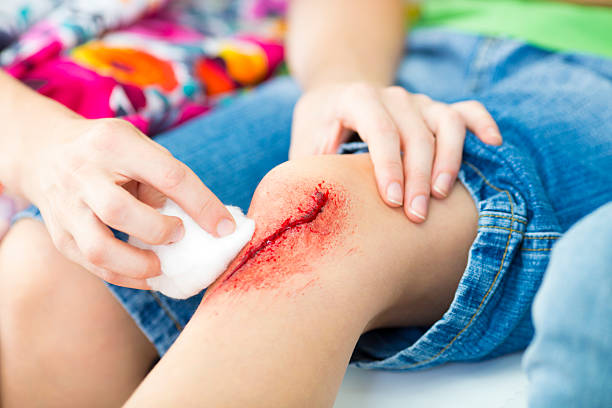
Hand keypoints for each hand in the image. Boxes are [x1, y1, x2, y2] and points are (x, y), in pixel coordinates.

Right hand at [21, 118, 235, 288]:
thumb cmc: (109, 152)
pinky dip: (126, 277)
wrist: (44, 151)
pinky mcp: (60, 234)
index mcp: (115, 143)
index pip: (167, 175)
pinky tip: (148, 275)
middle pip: (120, 211)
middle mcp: (83, 173)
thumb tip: (205, 222)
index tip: (225, 228)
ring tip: (162, 265)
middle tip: (179, 235)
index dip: (202, 205)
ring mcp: (66, 207)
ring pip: (99, 248)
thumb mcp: (138, 146)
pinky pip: (93, 266)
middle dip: (159, 231)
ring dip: (139, 265)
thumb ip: (166, 178)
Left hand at [290, 83, 501, 221]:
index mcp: (357, 99)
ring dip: (449, 160)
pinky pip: (466, 111)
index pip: (381, 131)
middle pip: (416, 134)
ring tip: (442, 196)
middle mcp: (392, 95)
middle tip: (416, 216)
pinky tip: (492, 144)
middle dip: (418, 178)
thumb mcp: (304, 145)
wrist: (336, 98)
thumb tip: (315, 202)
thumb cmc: (318, 130)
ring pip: (447, 123)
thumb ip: (310, 167)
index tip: (391, 202)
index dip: (388, 167)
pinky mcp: (435, 109)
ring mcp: (418, 101)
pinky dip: (482, 124)